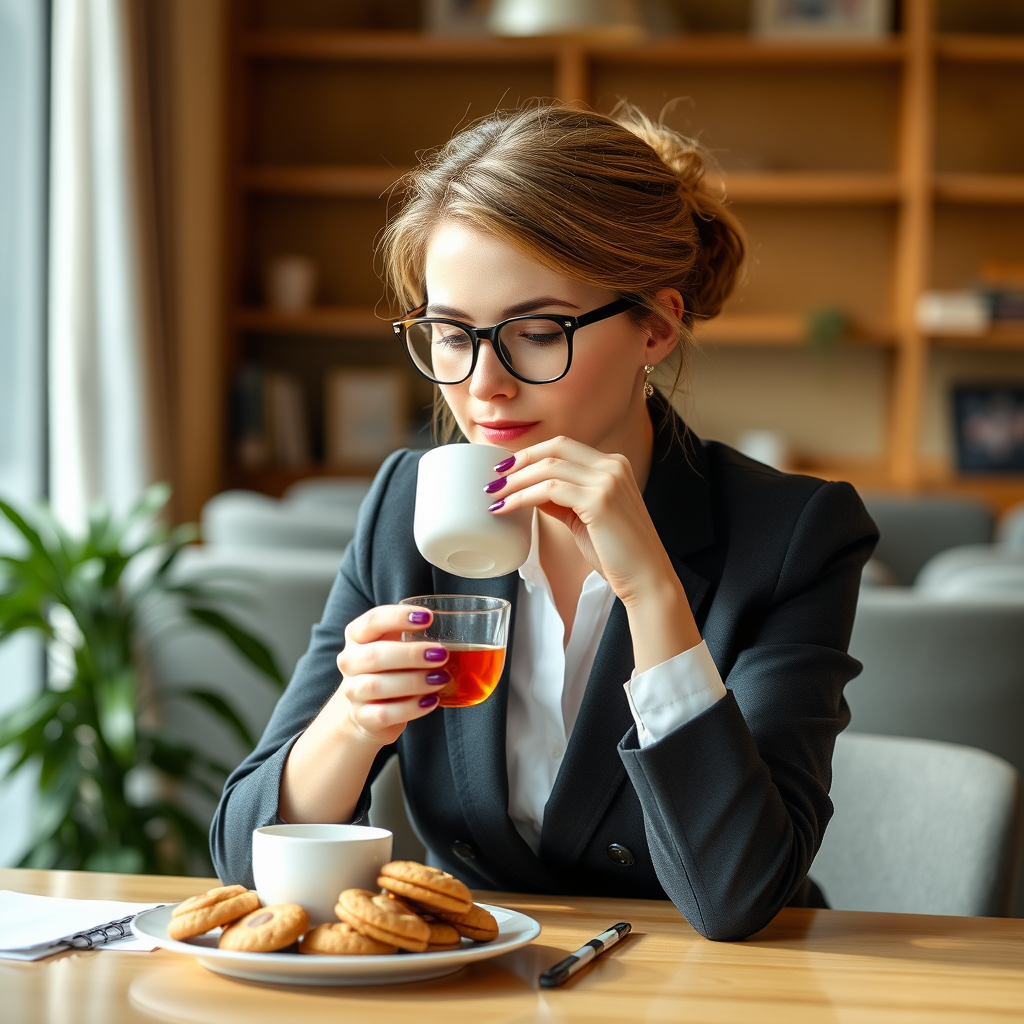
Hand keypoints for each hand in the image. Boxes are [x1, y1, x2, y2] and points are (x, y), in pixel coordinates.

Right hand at [333, 605, 448, 747]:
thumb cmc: (388, 670)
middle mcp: (349, 662)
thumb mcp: (394, 646)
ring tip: (441, 678)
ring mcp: (353, 691)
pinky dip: (411, 708)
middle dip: (411, 654)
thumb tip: (454, 632)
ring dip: (413, 681)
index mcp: (357, 636)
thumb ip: (413, 635)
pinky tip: (431, 701)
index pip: (373, 620)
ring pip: (376, 686)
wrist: (366, 710)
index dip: (398, 617)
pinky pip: (384, 713)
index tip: (427, 617)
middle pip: (374, 655)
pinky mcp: (362, 717)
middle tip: (442, 654)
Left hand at [488, 436, 701, 669]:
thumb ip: (562, 499)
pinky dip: (523, 497)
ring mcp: (608, 480)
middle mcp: (613, 466)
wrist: (645, 578)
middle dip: (519, 460)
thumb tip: (528, 489)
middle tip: (494, 478)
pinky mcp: (599, 500)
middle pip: (554, 448)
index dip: (531, 453)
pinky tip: (507, 508)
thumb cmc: (616, 553)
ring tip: (494, 496)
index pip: (564, 445)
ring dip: (515, 481)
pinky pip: (549, 491)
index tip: (505, 468)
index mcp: (613, 464)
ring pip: (548, 468)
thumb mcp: (584, 516)